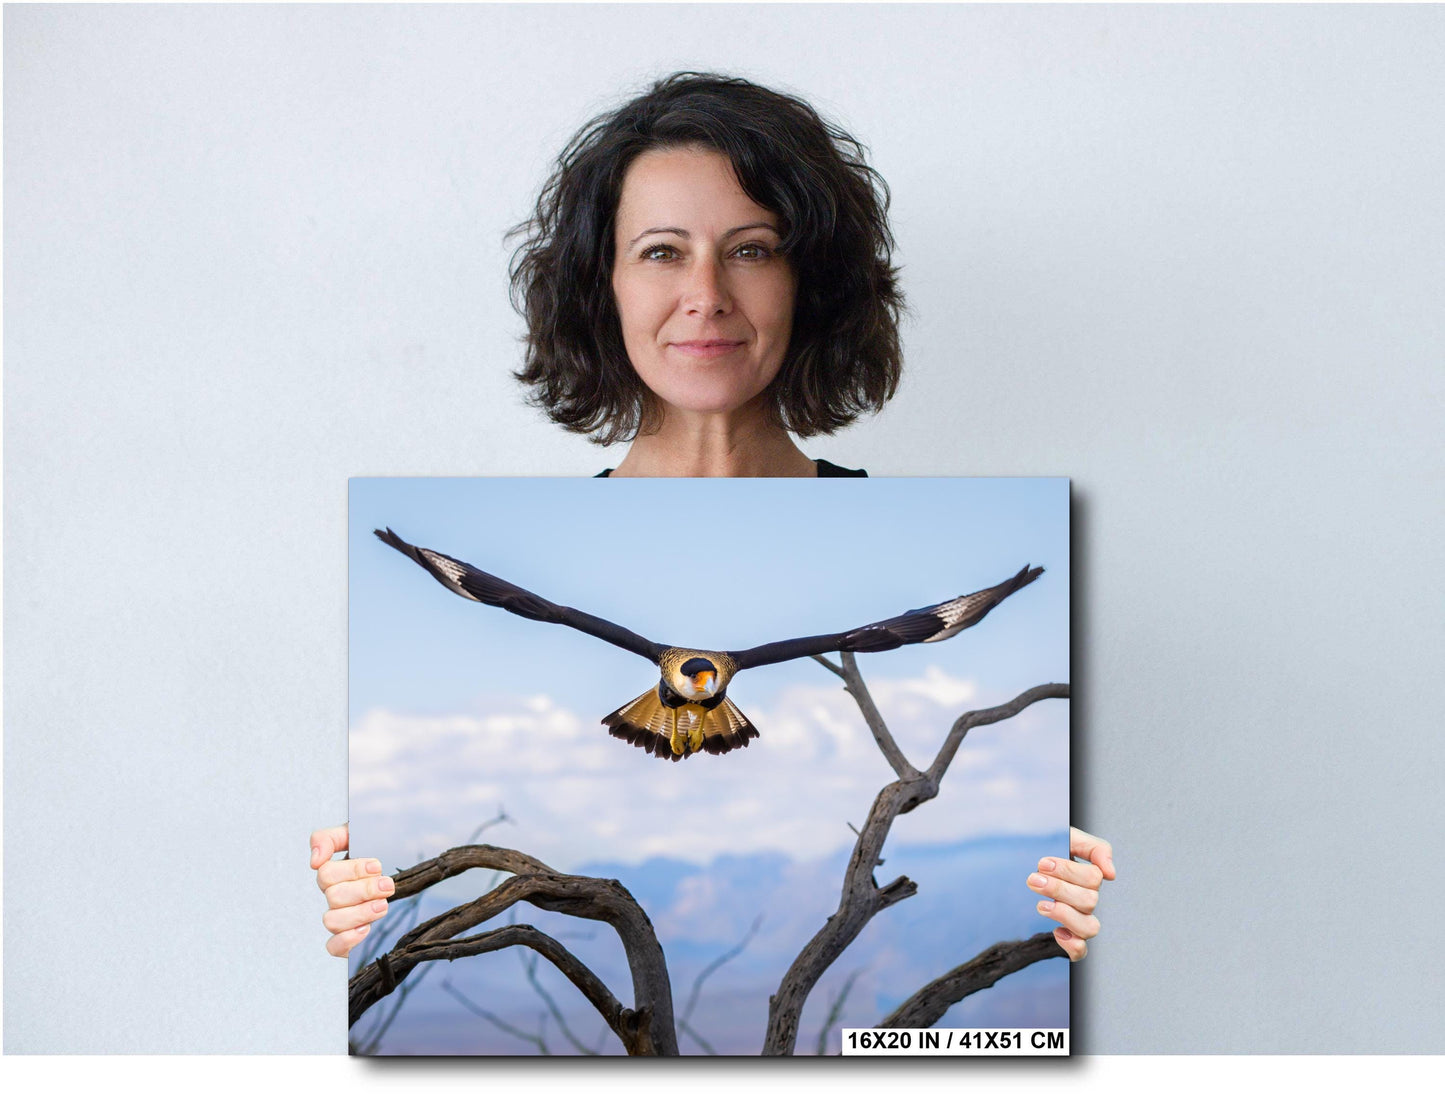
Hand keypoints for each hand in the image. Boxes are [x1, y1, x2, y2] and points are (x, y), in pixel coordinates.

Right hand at [310, 823, 394, 957]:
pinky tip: (365, 929)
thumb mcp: (354, 834)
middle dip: (364, 890)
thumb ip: (329, 838)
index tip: (376, 866)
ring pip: (332, 921)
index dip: (352, 870)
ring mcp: (338, 917)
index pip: (326, 873)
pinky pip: (332, 947)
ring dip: (360, 913)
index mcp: (332, 873)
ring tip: (382, 905)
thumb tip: (314, 861)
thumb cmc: (372, 850)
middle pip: (333, 897)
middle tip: (386, 885)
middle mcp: (332, 896)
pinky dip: (346, 940)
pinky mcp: (346, 939)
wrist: (398, 864)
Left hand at [1027, 827, 1114, 961]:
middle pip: (1089, 901)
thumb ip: (1095, 848)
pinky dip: (1073, 945)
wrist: (1024, 857)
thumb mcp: (1071, 837)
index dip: (1068, 871)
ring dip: (1065, 915)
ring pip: (1090, 928)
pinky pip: (1081, 951)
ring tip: (1041, 905)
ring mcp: (1079, 919)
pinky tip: (1056, 931)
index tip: (1043, 863)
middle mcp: (1088, 900)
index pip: (1093, 879)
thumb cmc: (1050, 848)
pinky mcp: (1067, 936)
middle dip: (1058, 889)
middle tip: (1033, 879)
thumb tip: (1111, 873)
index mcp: (1090, 877)